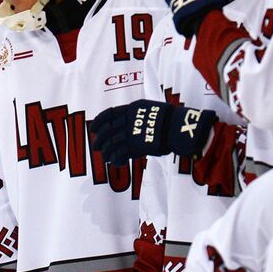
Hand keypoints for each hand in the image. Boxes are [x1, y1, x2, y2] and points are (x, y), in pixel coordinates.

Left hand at [90, 99, 218, 164]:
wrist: (180, 127)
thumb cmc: (171, 120)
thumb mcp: (153, 110)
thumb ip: (140, 116)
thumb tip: (134, 122)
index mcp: (132, 109)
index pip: (109, 114)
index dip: (99, 122)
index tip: (93, 128)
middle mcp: (129, 120)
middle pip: (107, 130)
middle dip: (99, 139)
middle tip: (95, 146)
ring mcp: (131, 133)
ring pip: (110, 143)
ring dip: (106, 151)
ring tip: (105, 157)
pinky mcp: (135, 145)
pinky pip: (119, 154)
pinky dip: (115, 159)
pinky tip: (115, 162)